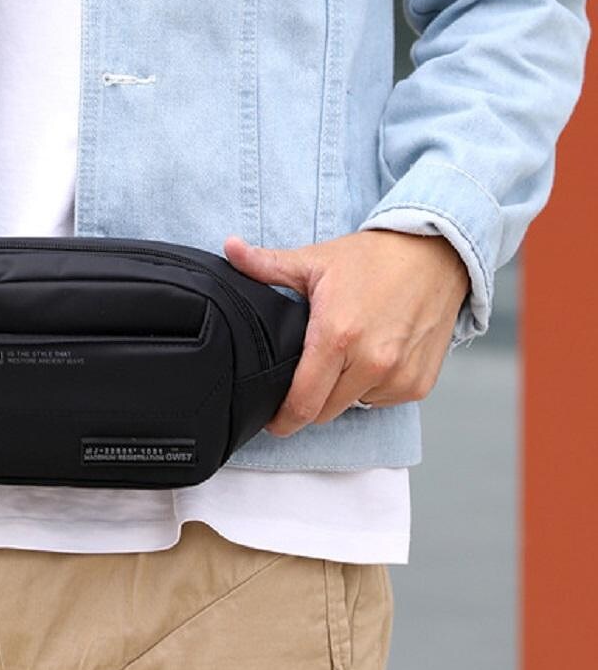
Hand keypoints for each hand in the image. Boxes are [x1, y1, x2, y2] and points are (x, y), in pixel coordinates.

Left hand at [223, 229, 470, 436]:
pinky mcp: (419, 384)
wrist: (439, 253)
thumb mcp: (316, 260)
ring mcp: (398, 376)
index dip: (281, 419)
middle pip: (323, 412)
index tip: (271, 420)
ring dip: (341, 393)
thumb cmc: (375, 258)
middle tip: (305, 377)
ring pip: (352, 407)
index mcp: (337, 337)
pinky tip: (371, 356)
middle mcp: (371, 362)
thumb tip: (229, 248)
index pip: (301, 403)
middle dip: (308, 403)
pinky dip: (371, 387)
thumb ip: (266, 264)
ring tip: (343, 356)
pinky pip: (382, 400)